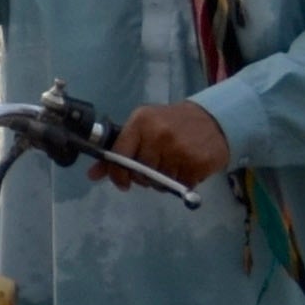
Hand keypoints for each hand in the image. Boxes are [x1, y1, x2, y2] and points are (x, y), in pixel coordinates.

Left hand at [116, 99, 232, 186]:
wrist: (212, 118)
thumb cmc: (171, 124)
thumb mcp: (143, 128)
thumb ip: (118, 150)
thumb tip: (92, 175)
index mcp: (141, 122)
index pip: (119, 155)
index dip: (117, 174)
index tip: (123, 182)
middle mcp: (159, 134)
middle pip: (140, 173)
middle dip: (144, 177)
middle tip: (155, 169)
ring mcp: (180, 148)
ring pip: (160, 183)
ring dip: (163, 181)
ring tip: (172, 165)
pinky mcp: (198, 163)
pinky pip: (181, 186)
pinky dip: (182, 182)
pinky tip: (186, 167)